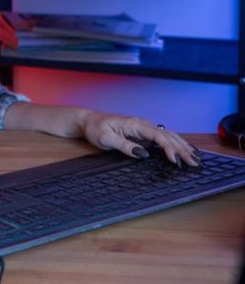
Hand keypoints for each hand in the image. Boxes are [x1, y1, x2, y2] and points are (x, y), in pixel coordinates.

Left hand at [77, 111, 199, 166]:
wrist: (88, 120)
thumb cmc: (95, 129)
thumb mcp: (106, 139)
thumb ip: (125, 146)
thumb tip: (143, 154)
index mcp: (134, 124)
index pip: (157, 136)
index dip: (168, 147)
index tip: (176, 160)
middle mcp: (142, 124)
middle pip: (167, 136)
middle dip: (182, 149)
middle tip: (195, 163)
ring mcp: (144, 128)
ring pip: (168, 135)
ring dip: (182, 146)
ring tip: (196, 157)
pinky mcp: (143, 132)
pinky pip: (163, 137)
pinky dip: (176, 143)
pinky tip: (184, 149)